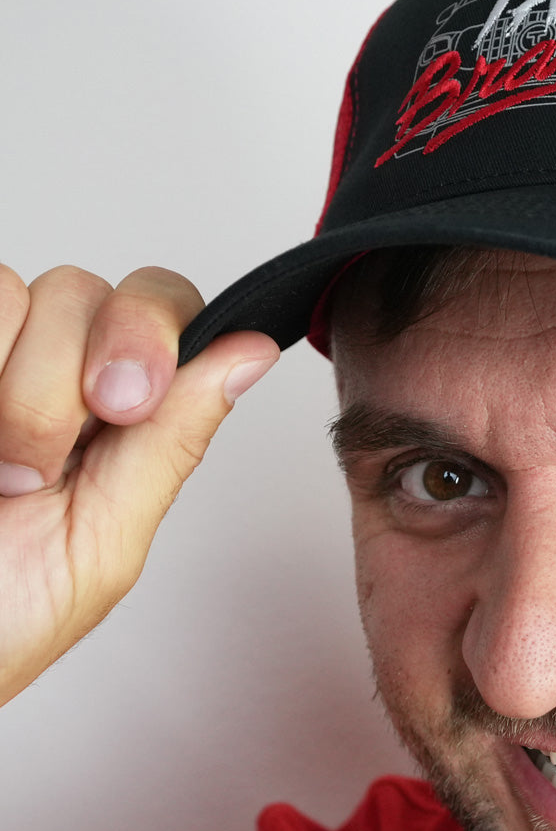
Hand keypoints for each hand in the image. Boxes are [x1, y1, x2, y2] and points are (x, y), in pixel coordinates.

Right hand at [0, 264, 278, 705]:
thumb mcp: (99, 541)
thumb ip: (172, 439)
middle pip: (87, 291)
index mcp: (113, 417)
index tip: (126, 404)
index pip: (165, 310)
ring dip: (16, 388)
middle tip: (43, 456)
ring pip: (13, 288)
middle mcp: (45, 373)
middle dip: (75, 370)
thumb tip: (256, 351)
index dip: (154, 334)